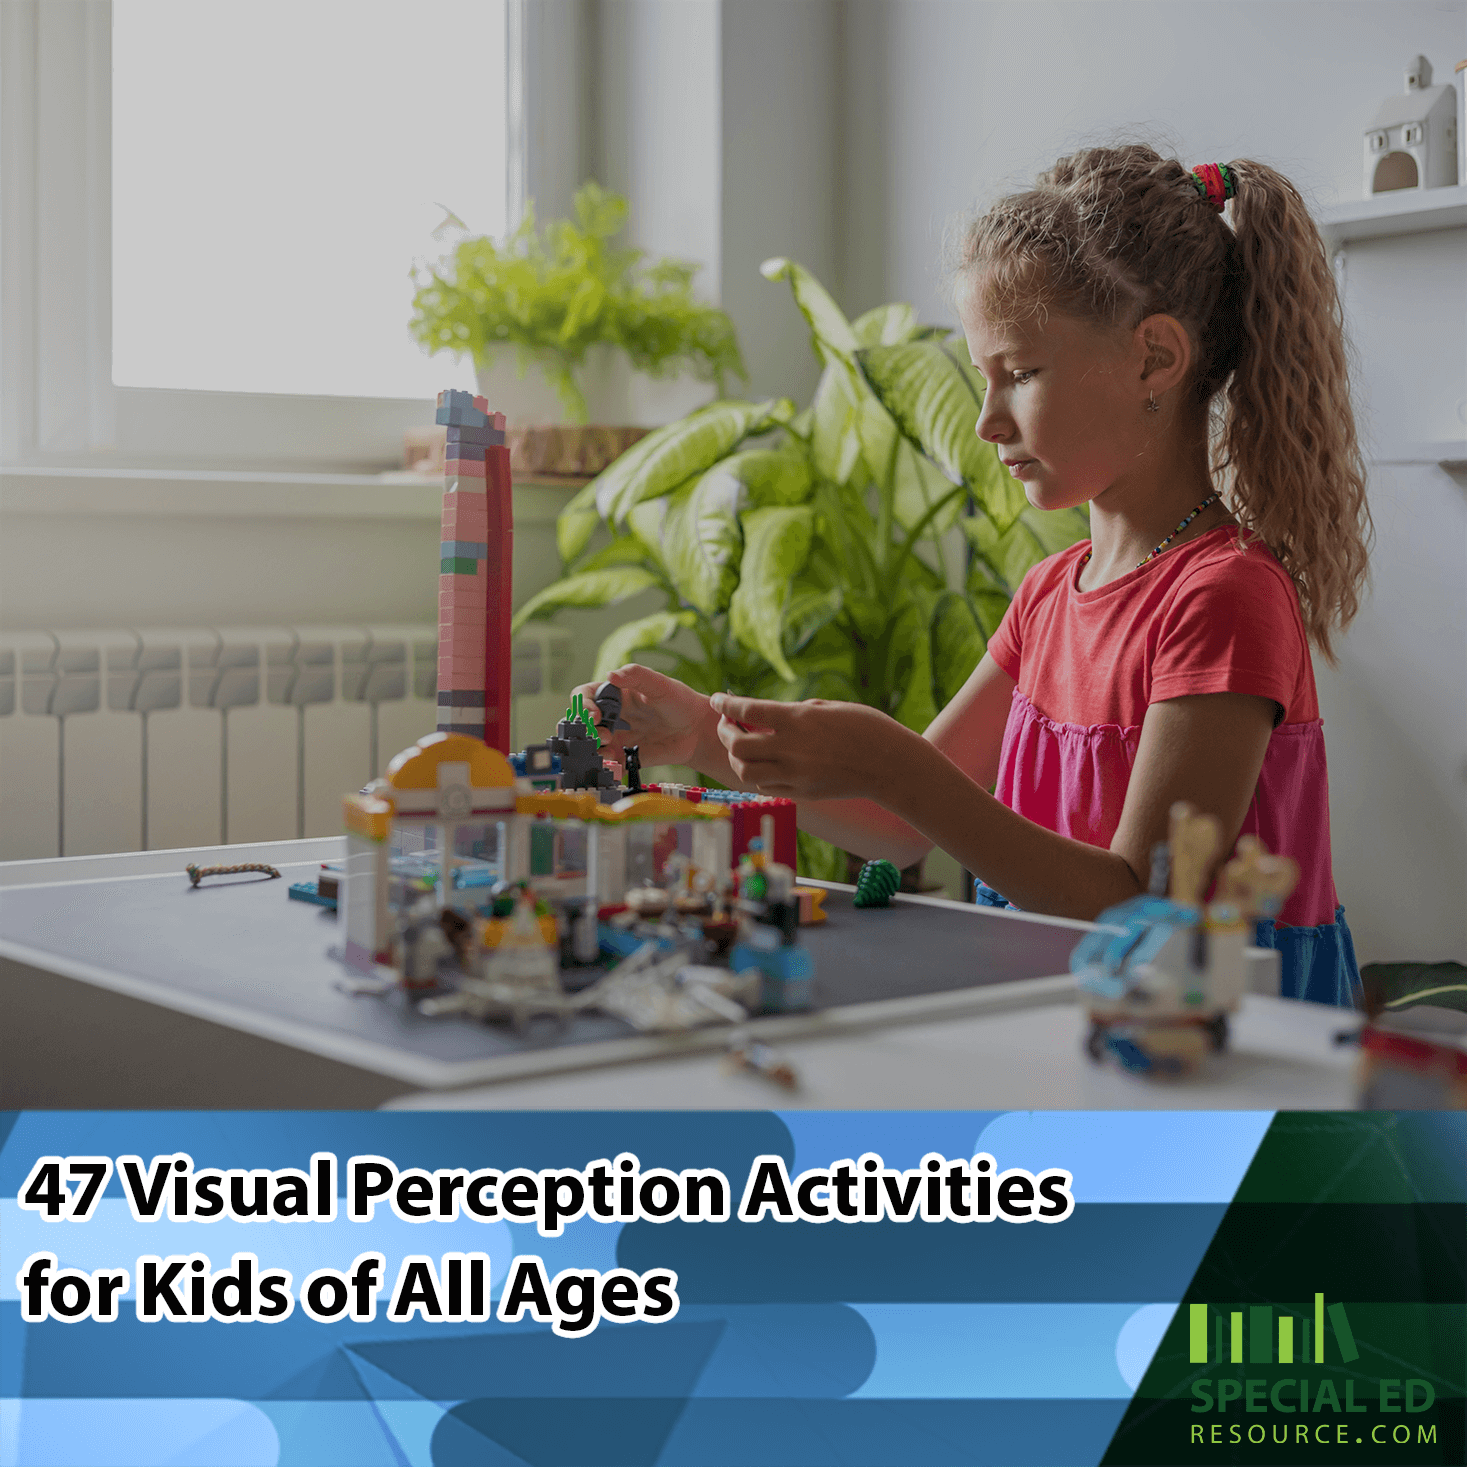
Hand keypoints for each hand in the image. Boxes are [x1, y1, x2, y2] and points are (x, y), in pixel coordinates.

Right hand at [566, 665, 715, 768]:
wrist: (697, 730)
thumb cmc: (680, 701)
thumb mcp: (660, 684)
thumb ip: (637, 676)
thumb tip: (611, 674)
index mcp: (616, 694)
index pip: (586, 696)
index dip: (584, 705)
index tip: (596, 715)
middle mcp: (613, 716)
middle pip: (584, 722)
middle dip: (587, 731)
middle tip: (605, 736)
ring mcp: (619, 737)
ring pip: (593, 744)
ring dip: (594, 750)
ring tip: (611, 753)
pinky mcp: (627, 756)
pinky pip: (610, 764)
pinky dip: (607, 767)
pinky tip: (616, 767)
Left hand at [709, 694, 918, 800]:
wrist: (890, 765)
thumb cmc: (865, 727)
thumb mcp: (827, 707)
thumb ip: (793, 712)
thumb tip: (764, 715)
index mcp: (798, 720)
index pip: (747, 711)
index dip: (726, 704)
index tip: (716, 699)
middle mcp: (792, 749)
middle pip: (738, 746)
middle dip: (725, 733)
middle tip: (727, 725)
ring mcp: (796, 775)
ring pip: (746, 772)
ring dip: (737, 758)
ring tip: (742, 747)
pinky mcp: (802, 793)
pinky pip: (765, 786)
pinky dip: (756, 774)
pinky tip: (762, 764)